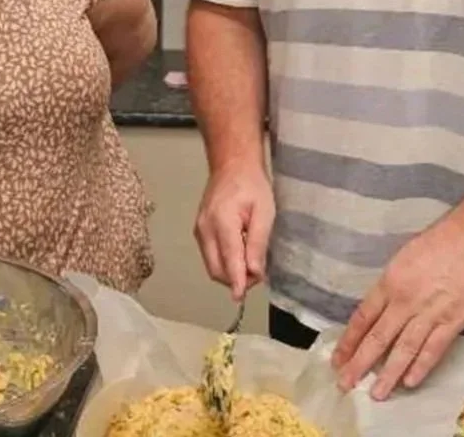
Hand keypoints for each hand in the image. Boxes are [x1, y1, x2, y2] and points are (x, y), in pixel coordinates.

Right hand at [194, 160, 274, 300]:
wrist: (232, 164)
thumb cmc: (252, 185)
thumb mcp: (264, 212)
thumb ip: (258, 243)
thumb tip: (254, 273)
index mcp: (222, 222)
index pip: (229, 261)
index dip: (236, 282)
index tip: (241, 298)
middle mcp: (205, 229)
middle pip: (216, 269)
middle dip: (235, 280)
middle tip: (257, 274)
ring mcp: (199, 230)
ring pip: (212, 265)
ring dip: (230, 273)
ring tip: (250, 262)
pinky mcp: (199, 230)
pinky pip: (210, 255)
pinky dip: (224, 262)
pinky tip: (239, 252)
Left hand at [333, 215, 463, 399]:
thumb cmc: (435, 245)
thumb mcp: (401, 260)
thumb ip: (390, 288)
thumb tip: (378, 311)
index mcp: (389, 283)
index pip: (362, 317)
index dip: (349, 340)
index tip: (338, 358)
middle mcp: (404, 301)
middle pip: (378, 337)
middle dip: (360, 363)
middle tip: (345, 383)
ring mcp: (429, 313)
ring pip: (404, 348)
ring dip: (389, 373)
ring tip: (376, 393)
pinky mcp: (453, 321)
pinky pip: (434, 349)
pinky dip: (421, 367)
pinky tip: (409, 382)